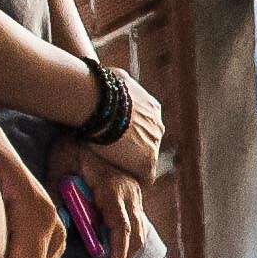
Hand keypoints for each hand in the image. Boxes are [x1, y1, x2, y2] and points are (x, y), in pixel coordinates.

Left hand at [52, 137, 151, 257]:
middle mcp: (129, 191)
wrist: (95, 115)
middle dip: (123, 257)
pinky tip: (116, 242)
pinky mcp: (132, 189)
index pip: (121, 227)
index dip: (119, 252)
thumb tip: (58, 221)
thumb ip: (59, 194)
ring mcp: (133, 190)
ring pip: (140, 227)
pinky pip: (137, 217)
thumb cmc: (72, 141)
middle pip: (136, 233)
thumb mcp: (59, 166)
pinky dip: (130, 234)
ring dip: (127, 248)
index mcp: (112, 188)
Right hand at [76, 65, 161, 181]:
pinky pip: (145, 177)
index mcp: (151, 107)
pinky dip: (134, 180)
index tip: (115, 139)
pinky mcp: (147, 162)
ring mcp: (154, 144)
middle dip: (132, 150)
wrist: (99, 101)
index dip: (128, 133)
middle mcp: (157, 125)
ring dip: (132, 165)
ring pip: (146, 160)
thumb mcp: (114, 77)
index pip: (143, 125)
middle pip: (147, 142)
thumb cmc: (99, 87)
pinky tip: (122, 182)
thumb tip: (103, 75)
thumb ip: (117, 84)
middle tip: (113, 157)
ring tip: (115, 170)